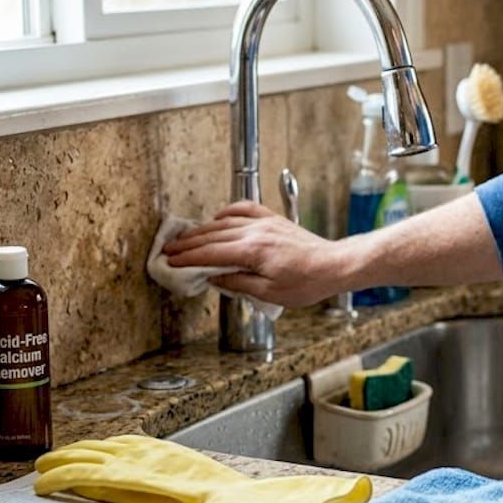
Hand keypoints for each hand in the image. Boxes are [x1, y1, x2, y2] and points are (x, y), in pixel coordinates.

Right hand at [162, 201, 351, 306]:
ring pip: (225, 222)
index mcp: (252, 252)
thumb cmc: (306, 283)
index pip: (211, 254)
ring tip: (186, 237)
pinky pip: (245, 209)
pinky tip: (218, 216)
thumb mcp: (270, 293)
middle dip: (188, 243)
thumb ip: (239, 284)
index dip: (189, 257)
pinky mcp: (273, 220)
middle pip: (213, 236)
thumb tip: (215, 278)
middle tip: (169, 249)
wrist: (333, 265)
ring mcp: (265, 223)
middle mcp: (255, 232)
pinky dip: (228, 211)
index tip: (172, 260)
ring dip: (202, 229)